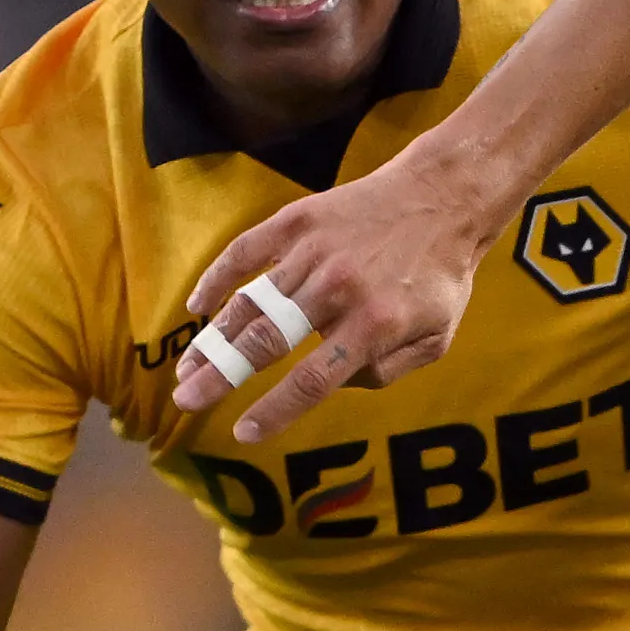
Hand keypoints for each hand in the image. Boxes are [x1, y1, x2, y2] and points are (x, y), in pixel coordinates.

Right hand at [167, 138, 515, 441]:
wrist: (444, 198)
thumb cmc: (440, 278)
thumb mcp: (436, 338)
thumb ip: (387, 372)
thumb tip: (333, 386)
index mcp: (376, 324)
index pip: (313, 380)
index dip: (274, 410)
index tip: (243, 433)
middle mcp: (340, 289)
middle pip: (267, 341)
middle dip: (221, 376)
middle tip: (185, 400)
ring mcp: (316, 251)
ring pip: (251, 301)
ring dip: (213, 338)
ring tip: (185, 368)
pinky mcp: (299, 220)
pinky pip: (247, 251)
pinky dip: (218, 278)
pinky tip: (197, 307)